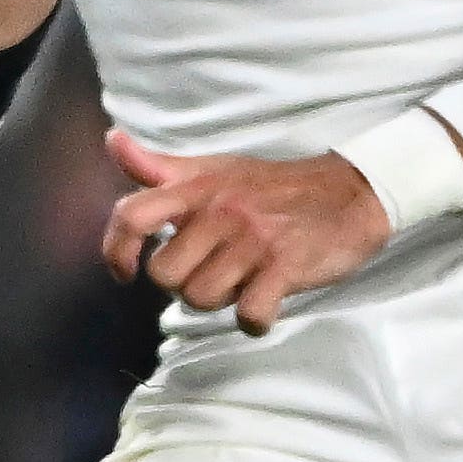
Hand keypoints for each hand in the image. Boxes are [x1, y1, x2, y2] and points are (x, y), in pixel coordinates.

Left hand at [97, 132, 394, 329]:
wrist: (349, 191)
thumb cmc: (271, 187)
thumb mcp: (213, 169)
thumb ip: (158, 167)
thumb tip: (113, 141)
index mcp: (196, 188)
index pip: (132, 214)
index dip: (115, 249)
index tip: (124, 272)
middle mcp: (219, 211)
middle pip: (165, 274)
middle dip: (183, 282)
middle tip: (212, 270)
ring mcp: (252, 239)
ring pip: (201, 298)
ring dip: (220, 300)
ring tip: (243, 280)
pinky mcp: (285, 266)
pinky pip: (248, 314)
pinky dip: (255, 320)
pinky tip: (265, 303)